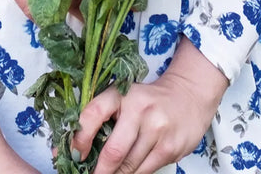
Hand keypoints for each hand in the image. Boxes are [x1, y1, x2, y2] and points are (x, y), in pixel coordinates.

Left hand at [72, 39, 228, 173]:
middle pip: (113, 152)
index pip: (92, 114)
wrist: (189, 94)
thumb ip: (100, 119)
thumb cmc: (148, 100)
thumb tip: (70, 150)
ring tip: (112, 171)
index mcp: (122, 94)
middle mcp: (140, 110)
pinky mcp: (170, 147)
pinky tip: (131, 169)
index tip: (74, 156)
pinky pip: (144, 172)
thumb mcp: (125, 98)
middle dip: (99, 172)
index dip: (79, 139)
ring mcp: (157, 129)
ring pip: (128, 167)